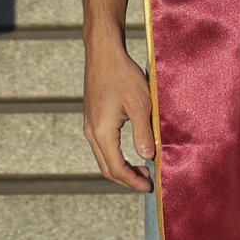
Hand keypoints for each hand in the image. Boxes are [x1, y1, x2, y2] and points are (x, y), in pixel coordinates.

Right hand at [84, 36, 156, 191]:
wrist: (103, 52)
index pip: (116, 169)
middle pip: (106, 168)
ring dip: (122, 168)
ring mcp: (90, 125)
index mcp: (102, 132)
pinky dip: (116, 155)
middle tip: (148, 182)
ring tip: (143, 168)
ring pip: (103, 158)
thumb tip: (147, 158)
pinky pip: (102, 146)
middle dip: (127, 179)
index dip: (133, 182)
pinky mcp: (92, 118)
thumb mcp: (140, 105)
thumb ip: (143, 133)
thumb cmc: (123, 75)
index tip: (150, 187)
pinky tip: (132, 150)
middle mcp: (92, 132)